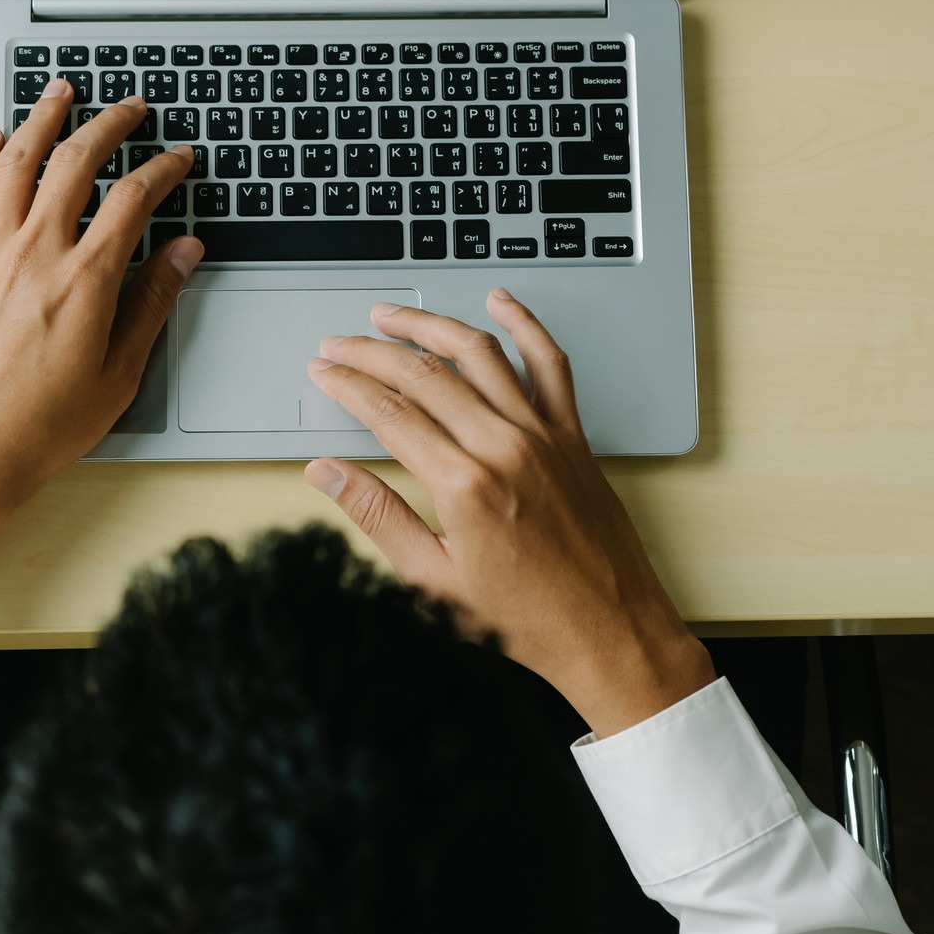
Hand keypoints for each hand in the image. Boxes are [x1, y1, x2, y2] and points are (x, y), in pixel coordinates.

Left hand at [0, 83, 200, 569]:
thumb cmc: (37, 430)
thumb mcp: (117, 376)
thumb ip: (151, 305)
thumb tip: (183, 253)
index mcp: (84, 281)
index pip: (133, 199)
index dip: (162, 169)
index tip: (178, 158)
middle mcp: (33, 254)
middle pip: (75, 162)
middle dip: (110, 125)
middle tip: (131, 108)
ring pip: (15, 161)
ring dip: (42, 119)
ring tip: (62, 93)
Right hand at [302, 293, 712, 736]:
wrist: (610, 633)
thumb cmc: (528, 622)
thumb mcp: (434, 581)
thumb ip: (377, 517)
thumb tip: (326, 475)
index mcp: (465, 487)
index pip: (389, 414)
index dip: (347, 385)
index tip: (322, 372)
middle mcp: (506, 448)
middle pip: (425, 374)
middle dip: (372, 351)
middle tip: (338, 343)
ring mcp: (545, 436)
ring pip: (480, 354)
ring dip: (430, 324)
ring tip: (392, 314)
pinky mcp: (574, 436)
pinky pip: (550, 363)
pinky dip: (526, 324)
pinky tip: (501, 301)